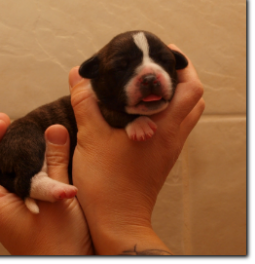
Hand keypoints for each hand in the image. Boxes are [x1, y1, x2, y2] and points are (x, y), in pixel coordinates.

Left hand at [0, 113, 92, 254]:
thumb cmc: (60, 247)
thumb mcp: (59, 201)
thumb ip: (56, 163)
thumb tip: (53, 130)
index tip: (3, 122)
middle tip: (15, 123)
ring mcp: (11, 211)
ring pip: (5, 175)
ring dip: (15, 154)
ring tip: (30, 136)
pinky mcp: (25, 212)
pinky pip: (20, 184)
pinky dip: (27, 167)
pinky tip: (43, 160)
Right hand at [69, 44, 204, 254]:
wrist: (116, 220)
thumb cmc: (106, 182)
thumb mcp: (91, 137)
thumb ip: (85, 102)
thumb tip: (78, 75)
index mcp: (163, 128)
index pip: (190, 88)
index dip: (181, 66)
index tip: (162, 53)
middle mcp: (173, 137)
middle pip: (194, 99)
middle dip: (180, 78)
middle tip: (154, 69)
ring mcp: (170, 149)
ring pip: (186, 115)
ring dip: (174, 96)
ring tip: (148, 87)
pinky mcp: (162, 159)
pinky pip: (174, 128)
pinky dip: (166, 113)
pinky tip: (140, 113)